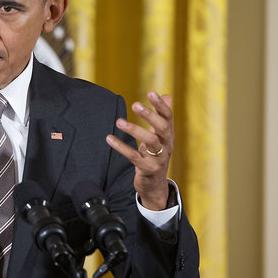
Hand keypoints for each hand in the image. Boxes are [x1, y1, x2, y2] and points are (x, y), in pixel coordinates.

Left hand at [106, 91, 172, 209]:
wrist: (156, 185)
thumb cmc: (155, 155)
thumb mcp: (160, 137)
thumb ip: (161, 117)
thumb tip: (167, 95)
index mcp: (168, 135)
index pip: (168, 116)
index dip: (160, 105)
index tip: (150, 92)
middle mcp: (166, 145)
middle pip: (162, 127)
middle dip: (149, 115)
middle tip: (135, 104)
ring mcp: (158, 158)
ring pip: (149, 141)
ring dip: (134, 129)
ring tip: (118, 121)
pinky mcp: (148, 169)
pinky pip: (134, 156)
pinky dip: (121, 147)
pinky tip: (109, 138)